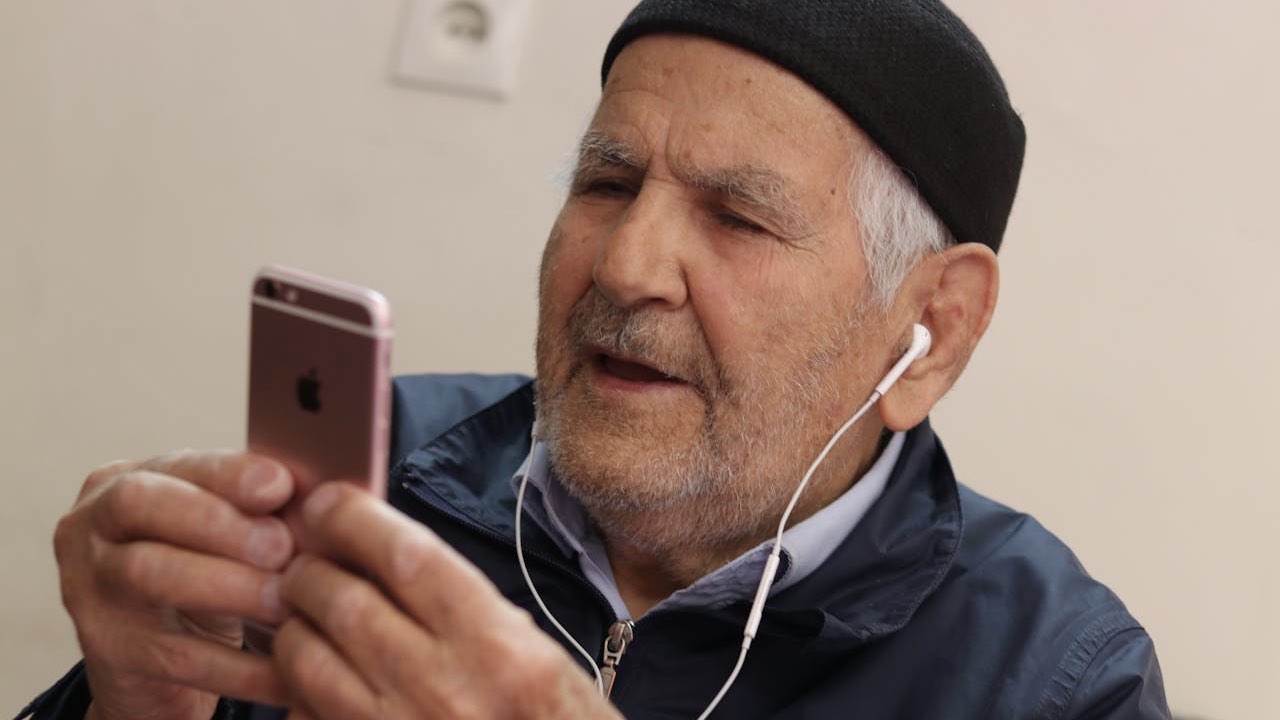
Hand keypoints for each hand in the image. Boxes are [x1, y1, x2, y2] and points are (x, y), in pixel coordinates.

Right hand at [56, 451, 296, 719]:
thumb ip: (257, 510)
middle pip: (146, 506)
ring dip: (228, 587)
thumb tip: (324, 497)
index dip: (229, 474)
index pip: (176, 465)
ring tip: (284, 601)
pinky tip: (284, 670)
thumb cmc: (202, 573)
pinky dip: (238, 666)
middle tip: (282, 547)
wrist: (153, 662)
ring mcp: (86, 586)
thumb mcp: (221, 534)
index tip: (281, 486)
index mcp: (126, 481)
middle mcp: (92, 525)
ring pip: (152, 575)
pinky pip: (176, 656)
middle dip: (221, 524)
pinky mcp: (105, 649)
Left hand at [273, 483, 620, 719]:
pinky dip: (298, 694)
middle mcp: (442, 689)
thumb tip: (393, 563)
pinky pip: (305, 717)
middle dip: (310, 573)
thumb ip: (467, 607)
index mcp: (496, 648)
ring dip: (294, 631)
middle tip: (305, 565)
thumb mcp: (537, 655)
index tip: (329, 505)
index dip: (354, 519)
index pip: (406, 557)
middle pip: (343, 604)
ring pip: (308, 663)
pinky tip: (314, 682)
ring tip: (302, 620)